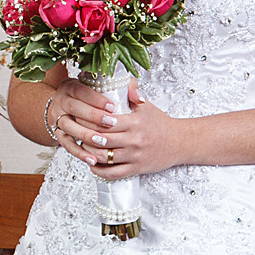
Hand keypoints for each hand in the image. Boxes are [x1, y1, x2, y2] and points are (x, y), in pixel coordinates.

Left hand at [47, 75, 187, 178]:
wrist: (179, 142)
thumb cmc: (161, 124)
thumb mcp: (147, 106)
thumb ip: (133, 93)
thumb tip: (123, 80)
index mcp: (134, 122)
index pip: (105, 121)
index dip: (89, 119)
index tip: (79, 115)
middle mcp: (133, 140)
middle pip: (101, 139)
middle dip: (84, 135)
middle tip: (74, 131)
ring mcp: (134, 156)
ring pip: (104, 157)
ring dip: (88, 153)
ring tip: (81, 146)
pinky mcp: (136, 168)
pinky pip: (113, 173)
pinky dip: (99, 171)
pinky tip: (92, 164)